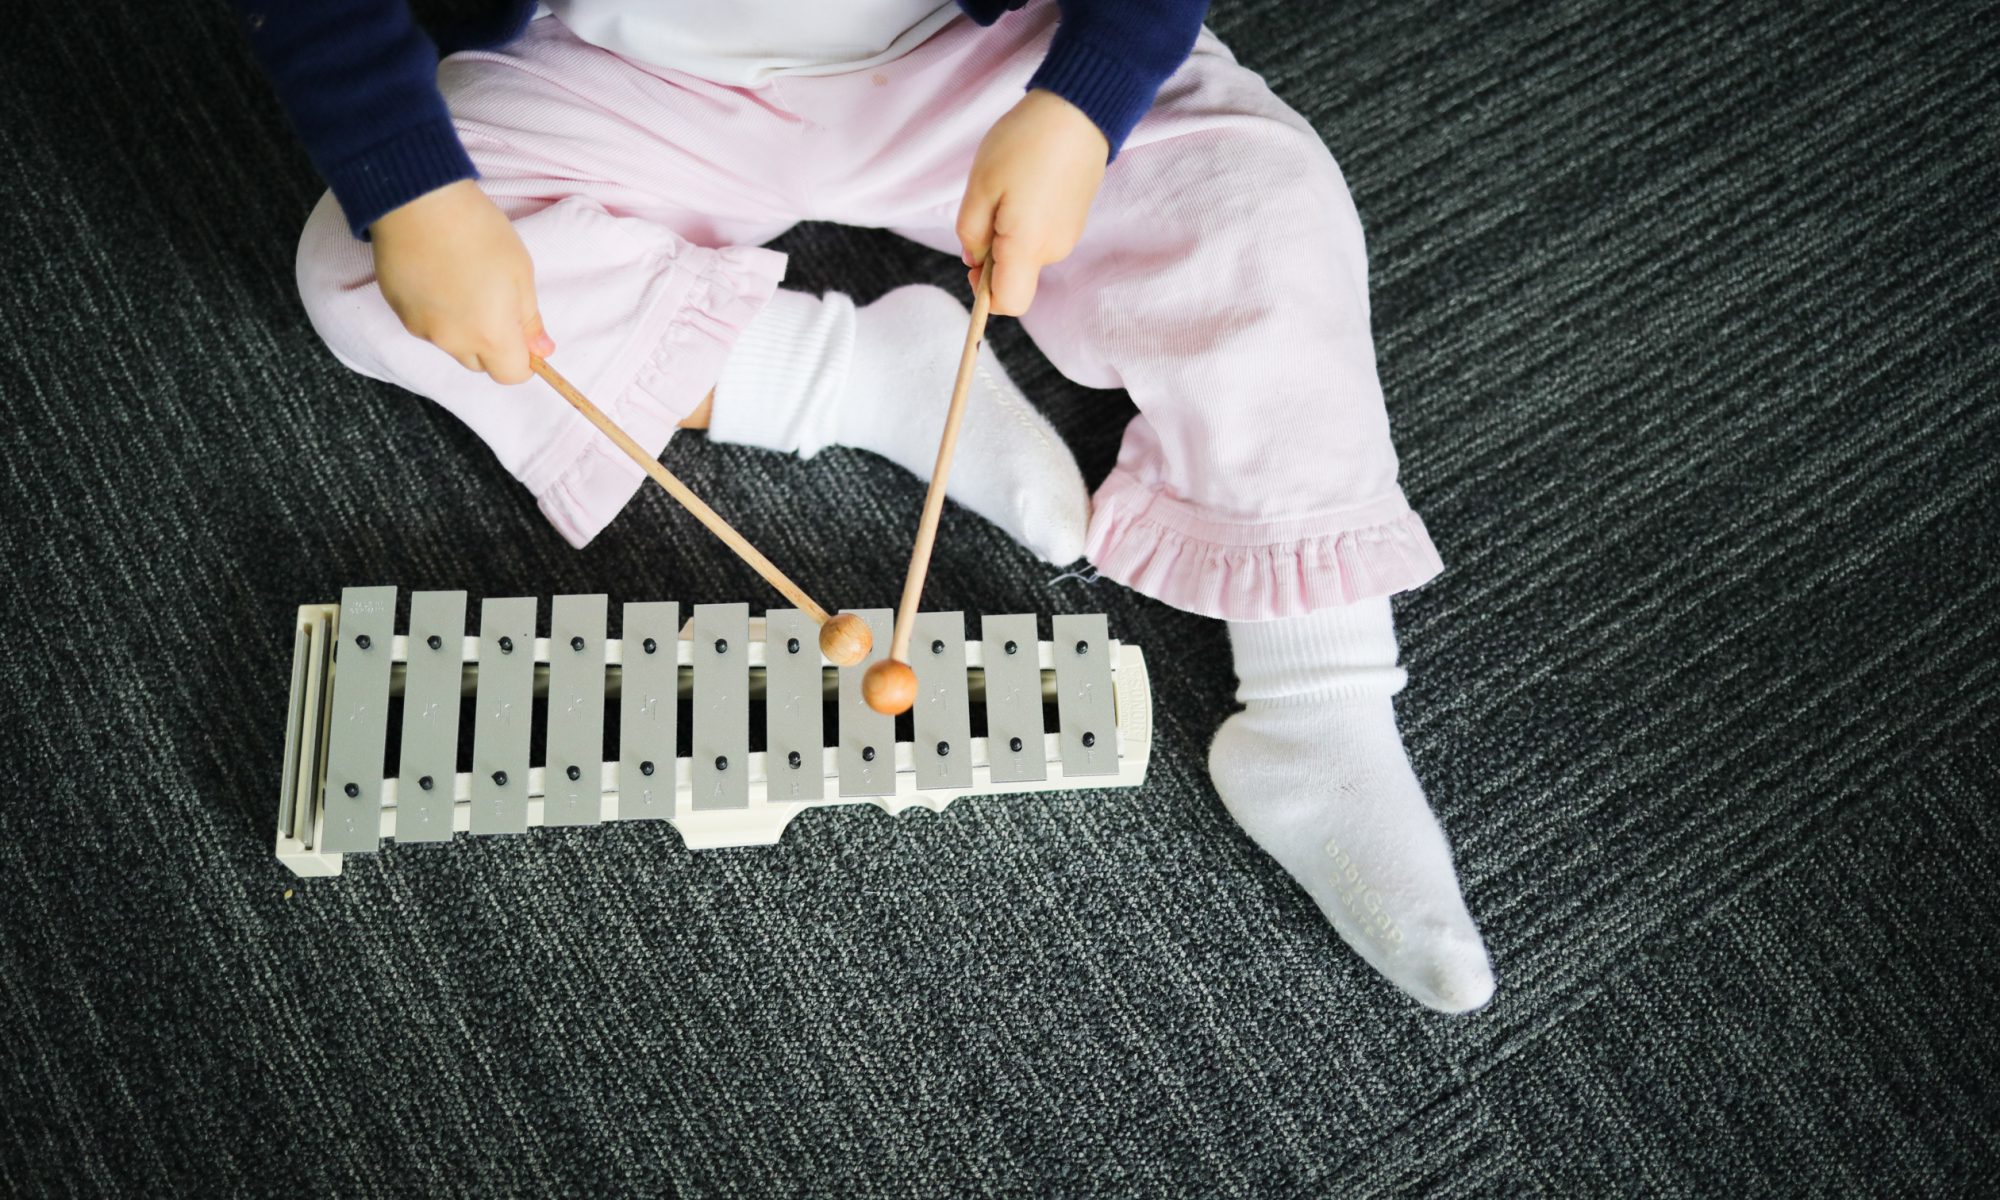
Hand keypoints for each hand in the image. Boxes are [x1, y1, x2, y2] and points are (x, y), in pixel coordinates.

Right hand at [368, 179, 554, 384]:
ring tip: (464, 283)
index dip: (523, 360)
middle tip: (496, 303)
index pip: (511, 375)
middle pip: (479, 364)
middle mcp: (453, 341)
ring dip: (462, 328)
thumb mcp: (520, 272)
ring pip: (451, 344)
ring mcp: (421, 328)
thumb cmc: (477, 232)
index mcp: (490, 336)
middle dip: (492, 345)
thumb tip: (541, 349)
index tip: (525, 337)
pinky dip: (436, 312)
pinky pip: (425, 324)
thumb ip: (529, 319)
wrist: (418, 201)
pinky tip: (438, 277)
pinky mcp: (399, 310)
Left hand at [956, 89, 1108, 315]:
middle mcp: (1053, 250)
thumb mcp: (980, 187)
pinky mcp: (1075, 218)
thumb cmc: (1025, 143)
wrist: (1079, 110)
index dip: (985, 295)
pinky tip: (1027, 182)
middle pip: (1016, 276)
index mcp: (1028, 247)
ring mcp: (1068, 234)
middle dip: (993, 254)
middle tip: (987, 206)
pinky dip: (1026, 220)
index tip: (973, 263)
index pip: (1009, 303)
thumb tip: (975, 258)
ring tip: (1010, 185)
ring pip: (1027, 252)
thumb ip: (971, 233)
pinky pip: (1042, 234)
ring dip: (1008, 232)